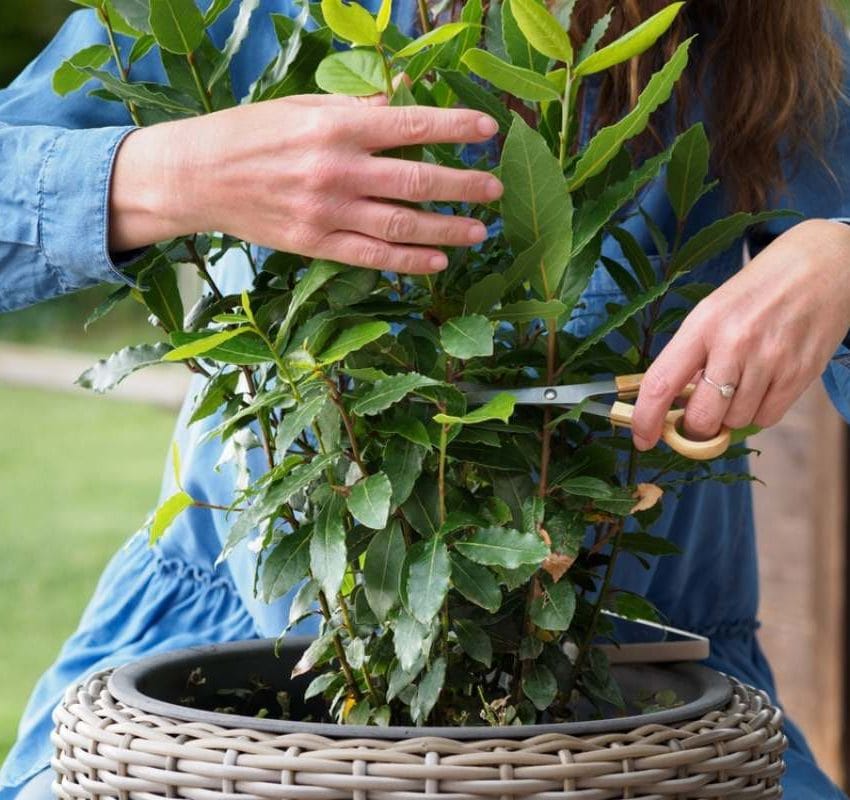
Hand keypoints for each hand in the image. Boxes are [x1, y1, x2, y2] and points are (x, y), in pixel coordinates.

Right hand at [109, 93, 502, 273]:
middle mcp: (337, 169)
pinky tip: (437, 260)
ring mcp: (327, 211)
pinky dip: (408, 261)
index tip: (488, 130)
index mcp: (336, 126)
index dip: (456, 127)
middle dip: (464, 184)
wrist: (198, 176)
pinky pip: (372, 256)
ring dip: (447, 228)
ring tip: (479, 231)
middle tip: (494, 188)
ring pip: (401, 224)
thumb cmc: (251, 133)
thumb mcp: (303, 107)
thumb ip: (358, 108)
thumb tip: (406, 95)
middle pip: (417, 179)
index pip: (412, 124)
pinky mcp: (315, 243)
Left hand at [631, 219, 849, 448]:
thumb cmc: (757, 292)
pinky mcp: (801, 373)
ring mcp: (771, 360)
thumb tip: (675, 405)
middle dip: (695, 427)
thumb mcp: (712, 311)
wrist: (822, 266)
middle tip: (699, 417)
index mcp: (703, 324)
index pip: (661, 383)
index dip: (646, 419)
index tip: (642, 439)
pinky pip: (766, 418)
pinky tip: (762, 386)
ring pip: (735, 421)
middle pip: (701, 417)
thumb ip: (691, 356)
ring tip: (740, 385)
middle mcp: (735, 343)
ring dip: (730, 416)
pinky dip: (758, 412)